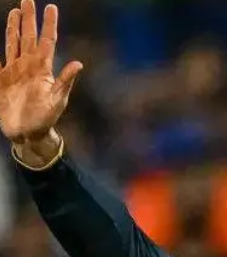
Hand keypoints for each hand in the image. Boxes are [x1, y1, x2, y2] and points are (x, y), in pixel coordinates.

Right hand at [0, 0, 81, 164]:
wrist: (27, 133)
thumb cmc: (46, 118)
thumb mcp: (57, 100)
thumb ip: (65, 81)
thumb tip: (79, 64)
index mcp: (43, 69)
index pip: (47, 41)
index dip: (49, 24)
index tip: (51, 7)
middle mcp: (29, 66)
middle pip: (29, 36)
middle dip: (29, 18)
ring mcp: (15, 71)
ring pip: (14, 43)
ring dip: (14, 27)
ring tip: (16, 10)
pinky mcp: (2, 79)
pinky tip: (1, 35)